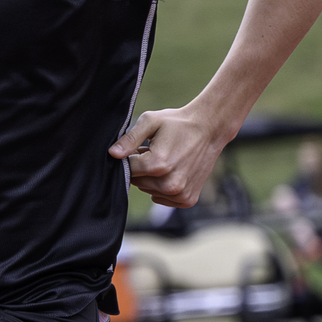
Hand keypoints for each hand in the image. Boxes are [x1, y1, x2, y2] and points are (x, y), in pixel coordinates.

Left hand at [109, 106, 223, 206]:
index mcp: (157, 165)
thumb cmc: (178, 123)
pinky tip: (174, 171)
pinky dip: (163, 188)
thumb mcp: (150, 121)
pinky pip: (162, 198)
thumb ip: (129, 139)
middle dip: (142, 168)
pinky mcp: (187, 200)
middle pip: (137, 183)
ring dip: (152, 178)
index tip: (143, 147)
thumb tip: (112, 154)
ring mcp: (179, 194)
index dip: (131, 157)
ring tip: (166, 160)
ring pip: (149, 191)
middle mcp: (169, 184)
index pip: (128, 170)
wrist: (209, 129)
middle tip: (156, 152)